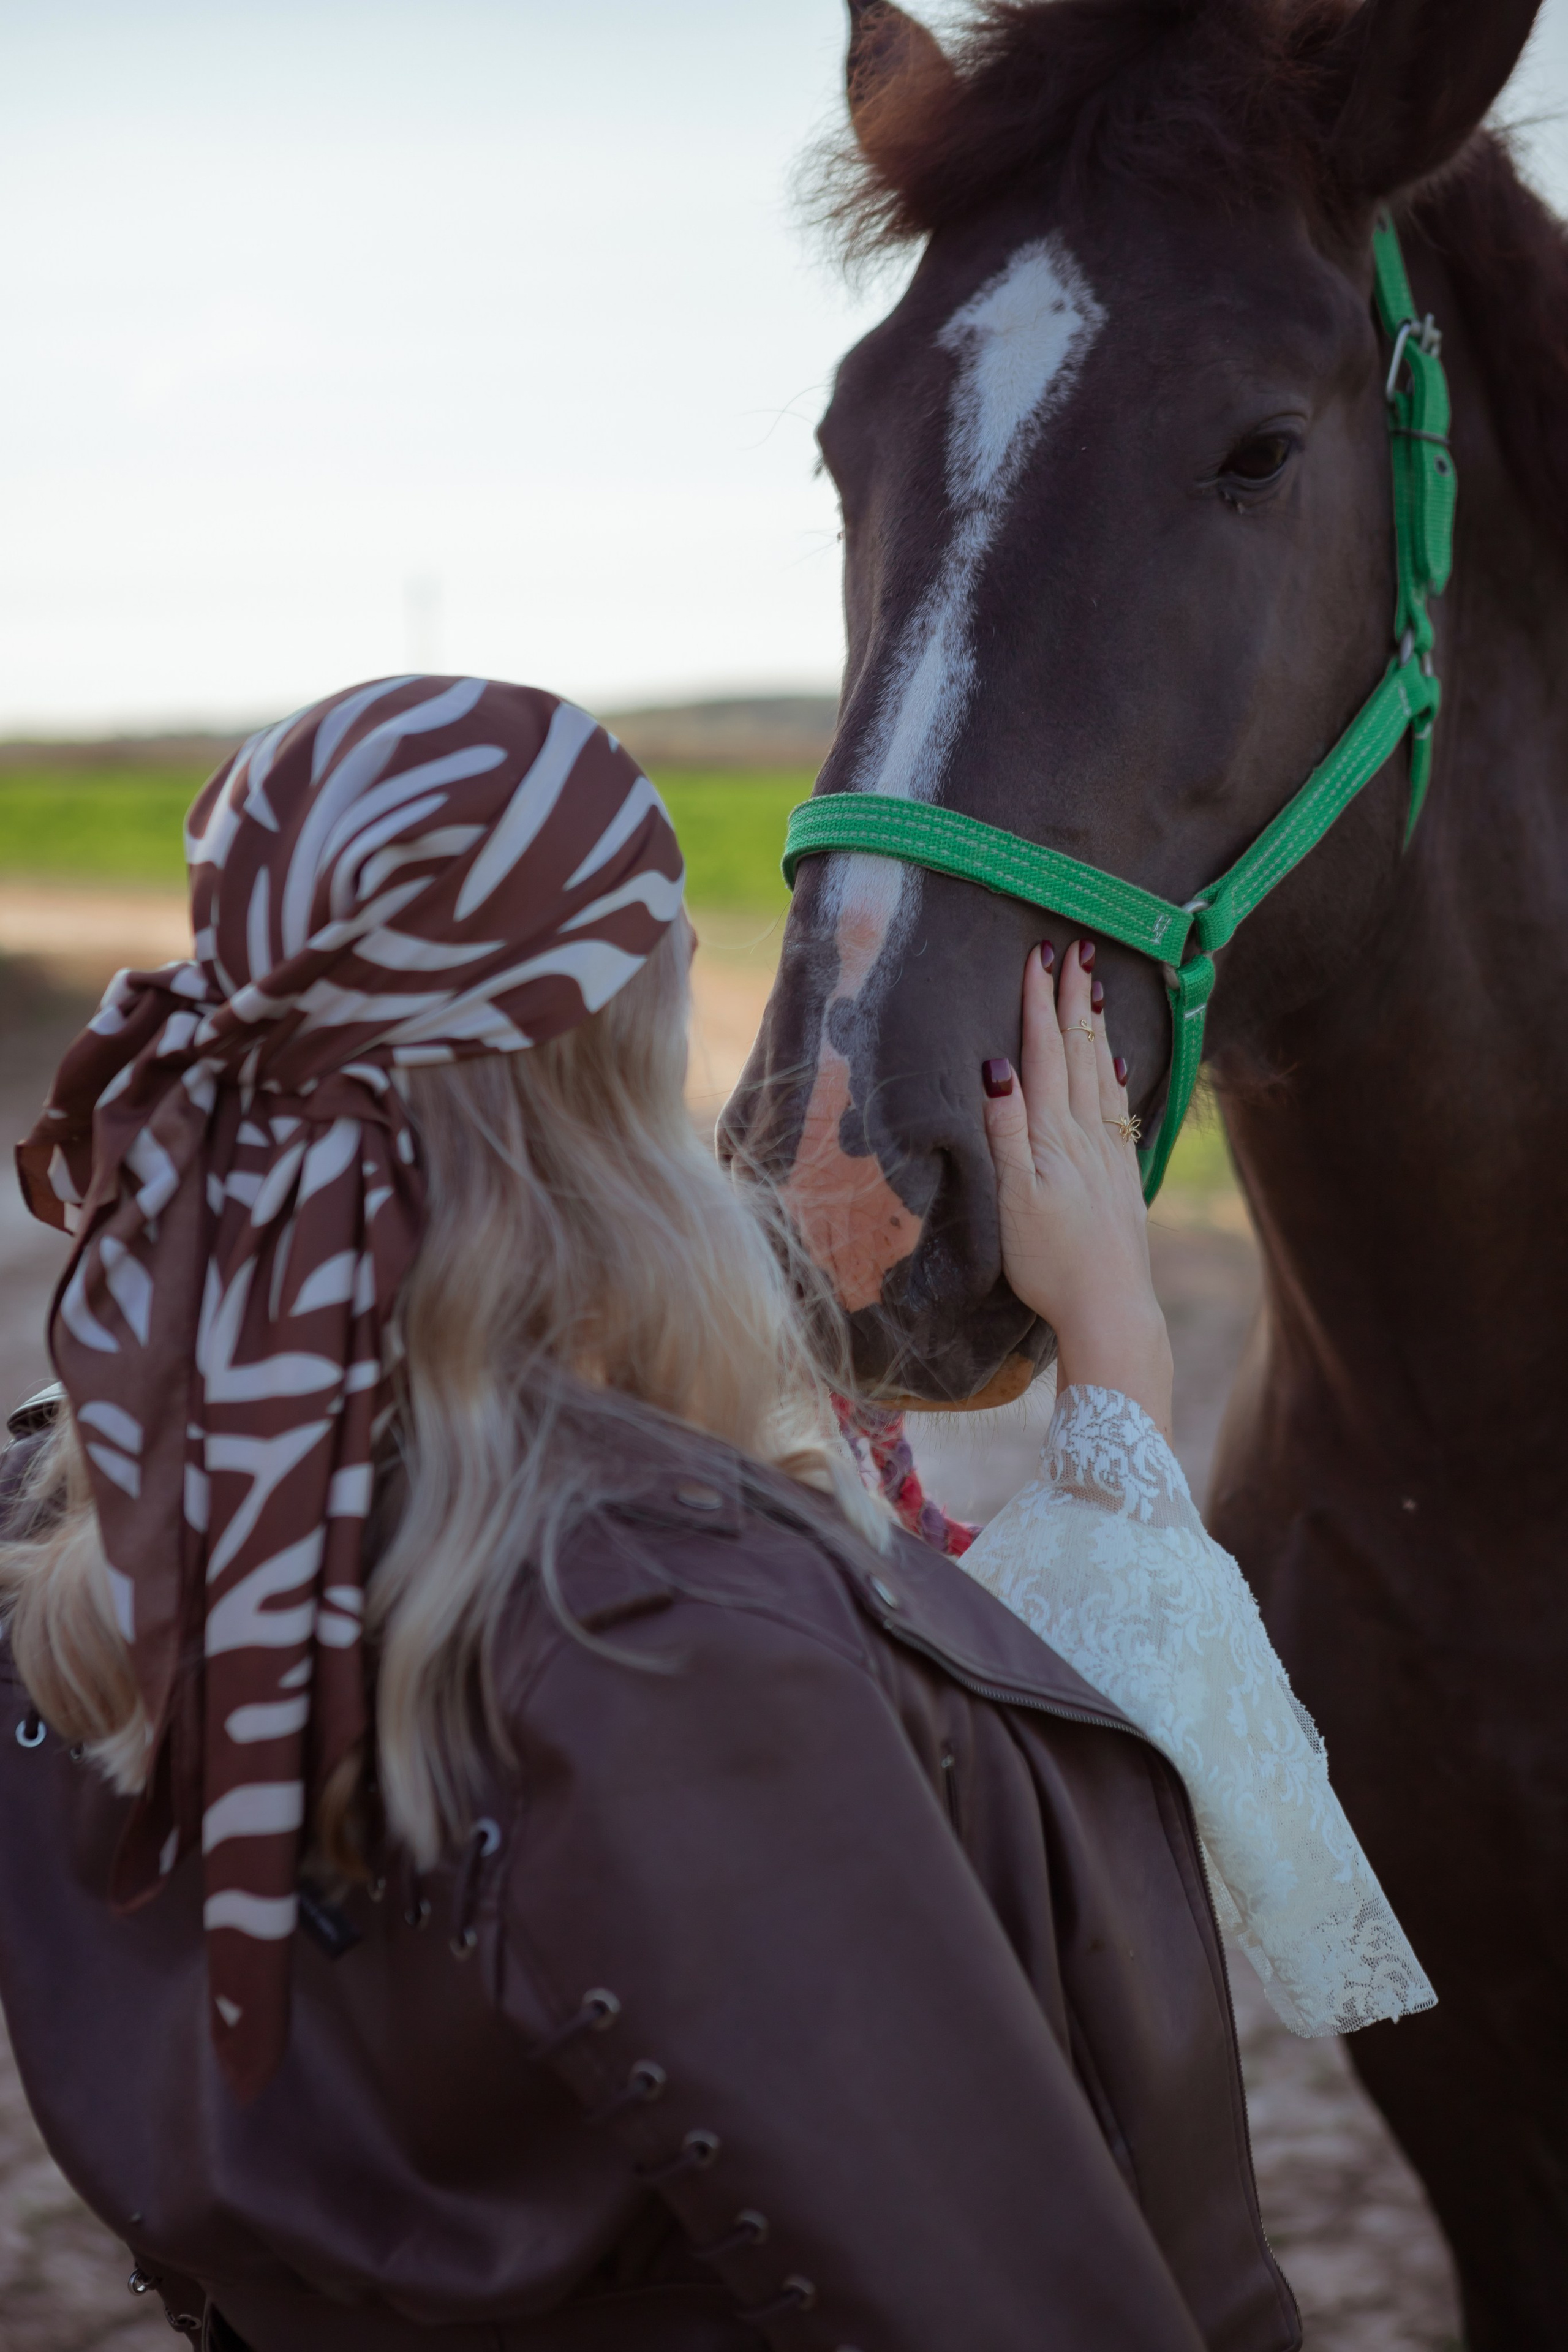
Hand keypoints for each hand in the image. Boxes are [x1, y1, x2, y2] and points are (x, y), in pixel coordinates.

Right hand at [980, 940, 1172, 1435]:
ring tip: (1096, 989)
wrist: (1109, 1307)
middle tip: (1077, 948)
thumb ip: (1006, 1130)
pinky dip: (1114, 1077)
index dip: (1040, 1002)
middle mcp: (1085, 1136)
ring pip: (1100, 1075)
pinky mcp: (1121, 1179)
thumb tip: (996, 1067)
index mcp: (1052, 1136)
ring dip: (1095, 1029)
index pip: (1044, 1053)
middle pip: (1077, 1053)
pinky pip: (1118, 1110)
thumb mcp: (1013, 1198)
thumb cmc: (1049, 1262)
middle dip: (1074, 999)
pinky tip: (1116, 1065)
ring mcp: (1108, 1155)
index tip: (1039, 954)